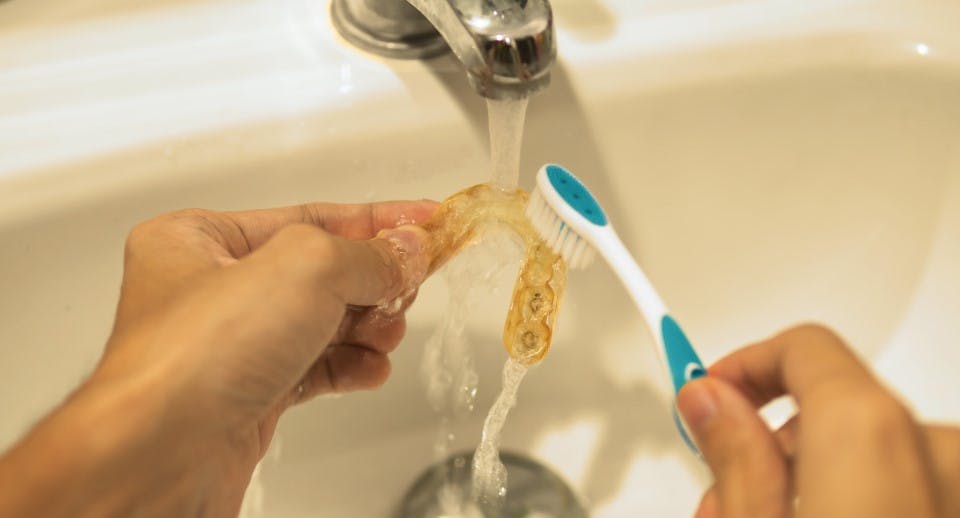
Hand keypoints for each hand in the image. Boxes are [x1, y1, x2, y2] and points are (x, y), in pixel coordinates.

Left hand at [0, 200, 436, 517]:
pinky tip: (371, 368)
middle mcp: (210, 289)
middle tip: (414, 281)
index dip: (376, 217)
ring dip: (367, 326)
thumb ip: (366, 253)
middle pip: (319, 271)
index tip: (423, 219)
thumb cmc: (195, 357)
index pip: (309, 216)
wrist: (165, 454)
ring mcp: (230, 346)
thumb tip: (406, 250)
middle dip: (373, 280)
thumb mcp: (304, 269)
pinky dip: (350, 366)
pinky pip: (313, 368)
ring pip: (320, 323)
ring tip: (389, 331)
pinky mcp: (247, 394)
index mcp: (199, 239)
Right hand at [677, 324, 959, 517]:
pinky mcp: (954, 510)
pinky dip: (859, 499)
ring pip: (869, 454)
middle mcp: (932, 451)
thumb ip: (734, 456)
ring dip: (808, 478)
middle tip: (722, 491)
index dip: (742, 364)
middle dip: (769, 442)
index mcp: (871, 434)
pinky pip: (906, 485)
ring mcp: (953, 488)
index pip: (802, 346)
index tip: (706, 394)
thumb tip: (711, 402)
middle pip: (834, 407)